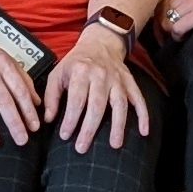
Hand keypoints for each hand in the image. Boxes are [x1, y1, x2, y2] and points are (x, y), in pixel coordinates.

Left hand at [44, 21, 150, 151]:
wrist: (99, 43)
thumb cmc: (76, 63)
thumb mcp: (58, 73)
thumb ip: (51, 96)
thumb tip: (49, 119)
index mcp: (81, 72)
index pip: (76, 100)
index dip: (70, 119)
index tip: (65, 136)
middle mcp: (101, 75)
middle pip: (97, 105)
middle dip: (90, 128)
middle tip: (82, 147)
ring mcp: (117, 79)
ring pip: (120, 104)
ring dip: (118, 125)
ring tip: (115, 144)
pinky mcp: (129, 82)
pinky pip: (139, 99)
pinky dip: (143, 115)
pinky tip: (144, 131)